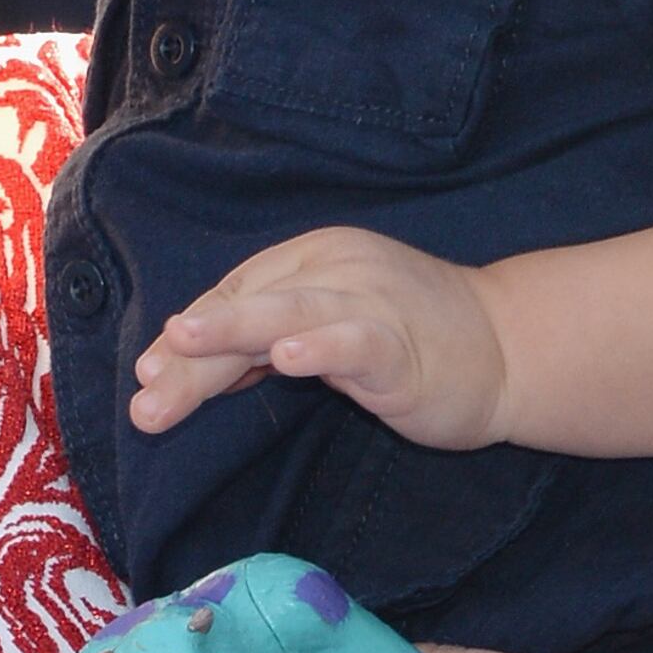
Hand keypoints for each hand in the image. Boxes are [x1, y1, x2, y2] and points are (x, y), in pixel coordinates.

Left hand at [131, 226, 512, 445]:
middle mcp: (338, 268)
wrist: (506, 347)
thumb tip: (174, 365)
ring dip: (236, 326)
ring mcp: (373, 302)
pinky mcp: (404, 344)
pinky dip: (322, 346)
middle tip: (147, 394)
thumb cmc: (408, 341)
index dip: (191, 338)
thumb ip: (256, 344)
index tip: (148, 378)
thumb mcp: (321, 333)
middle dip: (194, 352)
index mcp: (313, 259)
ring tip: (188, 340)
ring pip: (292, 311)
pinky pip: (357, 340)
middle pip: (250, 305)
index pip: (235, 294)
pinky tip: (288, 358)